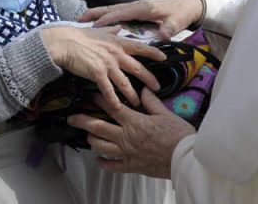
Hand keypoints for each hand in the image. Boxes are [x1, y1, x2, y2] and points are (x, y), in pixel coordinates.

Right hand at [40, 26, 166, 109]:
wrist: (64, 42)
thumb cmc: (80, 36)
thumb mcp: (99, 30)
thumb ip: (112, 31)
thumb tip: (120, 27)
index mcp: (117, 43)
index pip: (140, 47)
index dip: (153, 52)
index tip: (164, 57)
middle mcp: (116, 54)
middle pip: (137, 68)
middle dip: (149, 79)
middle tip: (158, 88)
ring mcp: (107, 64)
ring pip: (124, 82)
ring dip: (132, 94)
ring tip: (138, 103)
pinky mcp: (97, 73)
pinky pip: (108, 89)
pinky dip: (113, 100)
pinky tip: (118, 108)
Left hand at [68, 88, 195, 178]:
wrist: (185, 159)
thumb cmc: (178, 135)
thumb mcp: (166, 113)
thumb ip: (152, 102)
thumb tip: (144, 90)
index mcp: (135, 122)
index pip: (112, 108)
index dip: (100, 100)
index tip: (91, 95)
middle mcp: (127, 138)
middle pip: (99, 128)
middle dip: (83, 121)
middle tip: (72, 118)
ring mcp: (127, 153)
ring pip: (102, 147)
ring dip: (92, 140)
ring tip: (88, 135)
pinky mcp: (132, 166)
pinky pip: (113, 166)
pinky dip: (104, 163)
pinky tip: (99, 159)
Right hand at [79, 0, 203, 38]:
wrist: (188, 5)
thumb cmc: (181, 13)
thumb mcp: (177, 22)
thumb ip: (169, 29)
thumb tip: (163, 36)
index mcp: (143, 8)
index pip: (121, 13)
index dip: (107, 19)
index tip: (95, 26)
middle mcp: (136, 6)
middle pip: (112, 9)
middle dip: (95, 13)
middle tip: (79, 19)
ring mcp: (135, 8)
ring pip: (112, 10)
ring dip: (97, 14)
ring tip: (82, 20)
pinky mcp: (137, 11)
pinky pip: (117, 14)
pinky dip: (105, 16)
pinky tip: (97, 23)